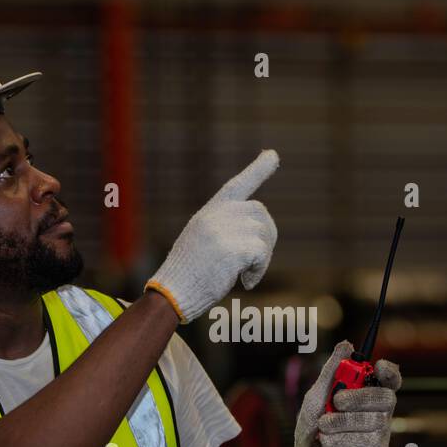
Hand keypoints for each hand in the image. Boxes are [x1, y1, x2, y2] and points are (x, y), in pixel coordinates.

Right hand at [144, 150, 279, 323]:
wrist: (173, 292)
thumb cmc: (188, 272)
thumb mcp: (202, 237)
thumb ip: (225, 224)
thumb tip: (258, 224)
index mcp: (211, 210)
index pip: (239, 184)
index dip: (258, 169)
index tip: (272, 155)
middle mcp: (219, 214)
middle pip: (261, 214)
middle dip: (266, 236)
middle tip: (255, 262)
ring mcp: (226, 229)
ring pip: (264, 235)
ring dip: (262, 258)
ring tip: (245, 274)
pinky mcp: (235, 248)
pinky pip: (262, 254)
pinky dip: (259, 270)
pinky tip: (246, 282)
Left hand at [293, 340, 402, 446]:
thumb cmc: (313, 429)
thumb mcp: (316, 396)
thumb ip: (331, 371)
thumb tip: (346, 344)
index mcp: (368, 395)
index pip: (390, 380)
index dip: (389, 372)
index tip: (378, 366)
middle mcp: (379, 413)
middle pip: (385, 397)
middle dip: (360, 397)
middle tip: (337, 401)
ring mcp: (380, 433)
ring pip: (372, 420)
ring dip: (341, 422)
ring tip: (323, 427)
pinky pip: (365, 440)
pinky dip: (339, 439)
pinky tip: (327, 442)